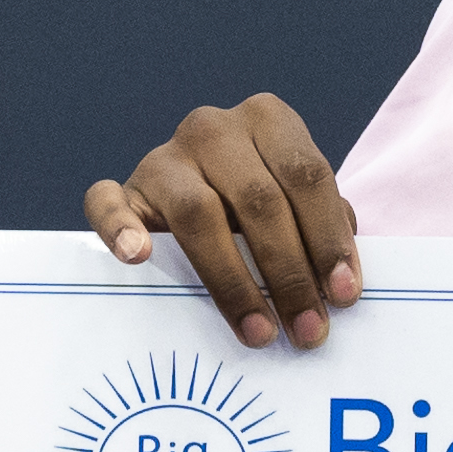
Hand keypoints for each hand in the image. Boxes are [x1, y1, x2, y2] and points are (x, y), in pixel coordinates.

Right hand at [88, 94, 362, 349]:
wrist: (196, 192)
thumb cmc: (261, 206)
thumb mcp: (298, 203)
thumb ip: (324, 224)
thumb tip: (337, 276)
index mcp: (268, 120)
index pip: (306, 176)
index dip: (328, 238)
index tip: (343, 295)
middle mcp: (214, 128)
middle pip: (258, 200)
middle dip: (289, 273)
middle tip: (308, 330)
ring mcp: (164, 156)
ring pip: (197, 212)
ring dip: (232, 281)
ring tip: (258, 331)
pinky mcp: (123, 188)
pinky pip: (109, 202)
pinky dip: (119, 228)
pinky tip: (138, 257)